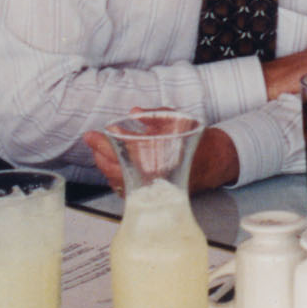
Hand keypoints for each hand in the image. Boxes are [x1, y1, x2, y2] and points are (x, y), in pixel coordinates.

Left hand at [86, 119, 238, 192]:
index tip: (91, 135)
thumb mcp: (178, 121)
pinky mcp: (153, 195)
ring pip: (119, 182)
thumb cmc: (196, 143)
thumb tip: (135, 112)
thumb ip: (156, 116)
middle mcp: (153, 179)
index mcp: (159, 161)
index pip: (122, 154)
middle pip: (114, 171)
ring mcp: (152, 189)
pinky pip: (128, 190)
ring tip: (99, 152)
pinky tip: (113, 167)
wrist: (214, 163)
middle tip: (92, 141)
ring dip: (105, 167)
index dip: (102, 144)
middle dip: (99, 155)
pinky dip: (116, 178)